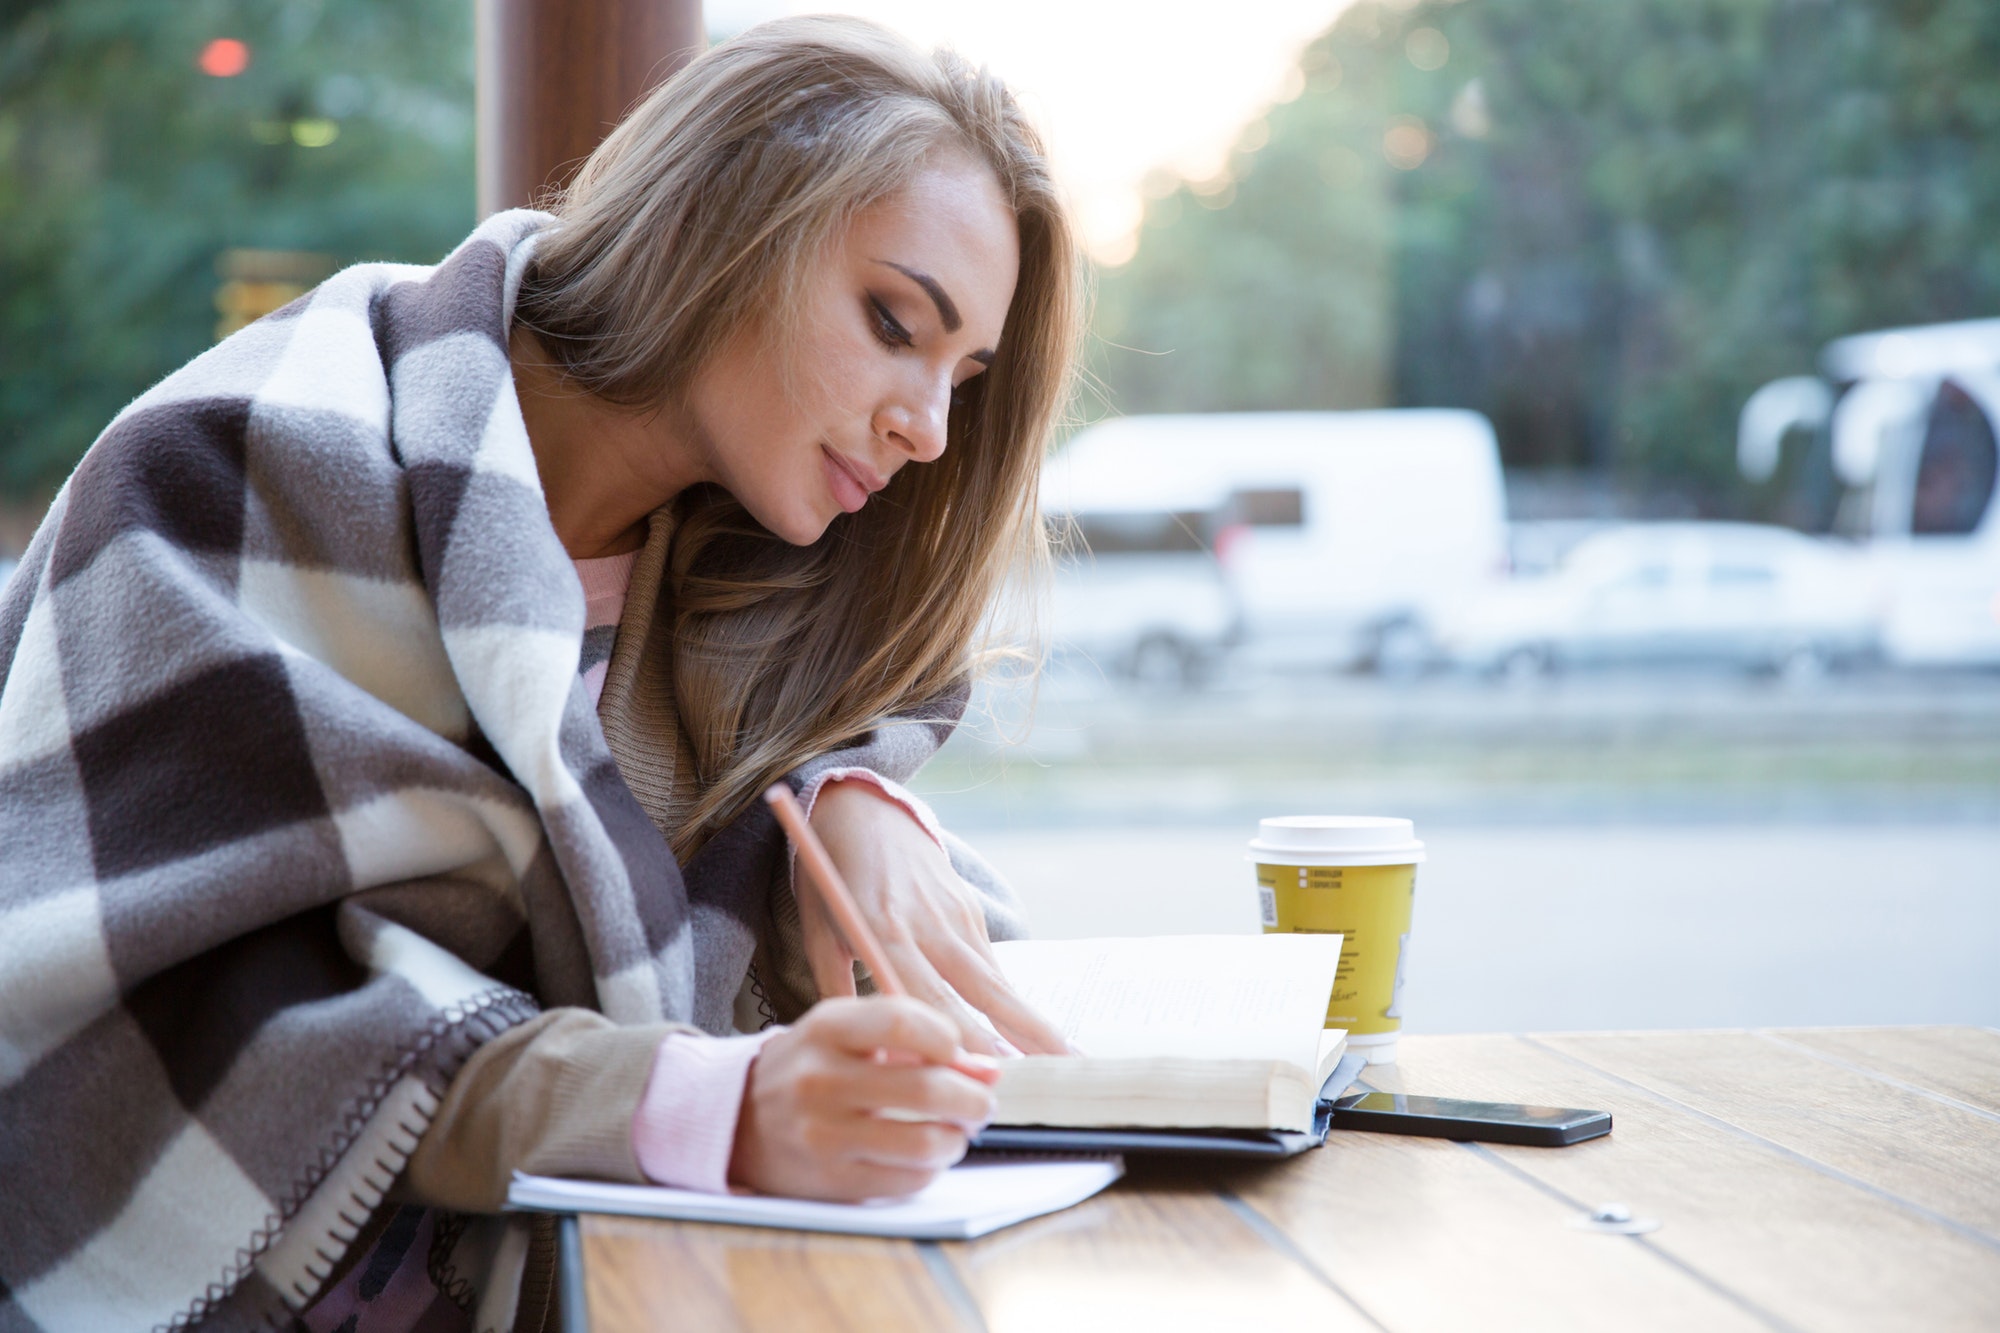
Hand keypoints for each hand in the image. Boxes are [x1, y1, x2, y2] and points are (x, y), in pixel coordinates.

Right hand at [729, 997, 996, 1200]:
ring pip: (924, 1142)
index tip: (959, 1053)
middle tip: (981, 1103)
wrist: (735, 1118)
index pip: (902, 1022)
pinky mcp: (829, 1181)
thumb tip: (987, 1070)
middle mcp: (819, 1080)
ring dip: (957, 1138)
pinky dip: (931, 1169)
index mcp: (826, 1029)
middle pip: (926, 1089)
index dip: (948, 1038)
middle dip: (972, 1099)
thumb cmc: (810, 1067)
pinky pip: (906, 1180)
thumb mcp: (847, 1034)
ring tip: (956, 1131)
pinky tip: (925, 1156)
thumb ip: (914, 1040)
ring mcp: (822, 1135)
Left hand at [803, 779, 1067, 1055]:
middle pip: (983, 994)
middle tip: (1048, 1080)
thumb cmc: (832, 879)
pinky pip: (994, 966)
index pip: (929, 1002)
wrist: (865, 812)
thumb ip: (838, 994)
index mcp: (885, 933)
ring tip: (1066, 1060)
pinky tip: (1039, 1034)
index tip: (978, 1083)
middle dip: (1018, 1040)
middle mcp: (930, 925)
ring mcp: (957, 916)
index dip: (957, 1046)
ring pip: (1000, 981)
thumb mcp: (820, 934)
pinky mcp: (971, 911)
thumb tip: (862, 1054)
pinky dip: (1015, 1002)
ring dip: (1033, 1023)